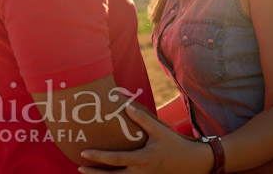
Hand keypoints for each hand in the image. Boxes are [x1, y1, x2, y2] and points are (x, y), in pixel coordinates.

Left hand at [78, 105, 211, 173]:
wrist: (193, 163)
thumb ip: (142, 118)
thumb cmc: (175, 144)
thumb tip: (126, 106)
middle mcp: (140, 172)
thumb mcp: (159, 130)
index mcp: (142, 159)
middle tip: (79, 167)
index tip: (84, 153)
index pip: (115, 160)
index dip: (98, 157)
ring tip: (88, 173)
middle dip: (95, 173)